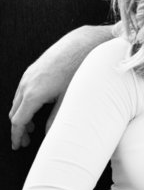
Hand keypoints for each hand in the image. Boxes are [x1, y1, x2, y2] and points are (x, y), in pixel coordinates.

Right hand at [9, 24, 113, 149]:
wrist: (83, 44)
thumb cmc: (80, 72)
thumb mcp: (70, 99)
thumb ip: (57, 118)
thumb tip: (49, 134)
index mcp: (34, 94)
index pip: (18, 121)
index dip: (18, 135)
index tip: (19, 145)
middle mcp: (27, 84)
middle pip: (15, 112)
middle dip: (19, 128)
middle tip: (26, 141)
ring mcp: (28, 75)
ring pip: (18, 100)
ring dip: (22, 115)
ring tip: (33, 127)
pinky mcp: (34, 69)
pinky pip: (23, 90)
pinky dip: (25, 102)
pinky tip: (37, 107)